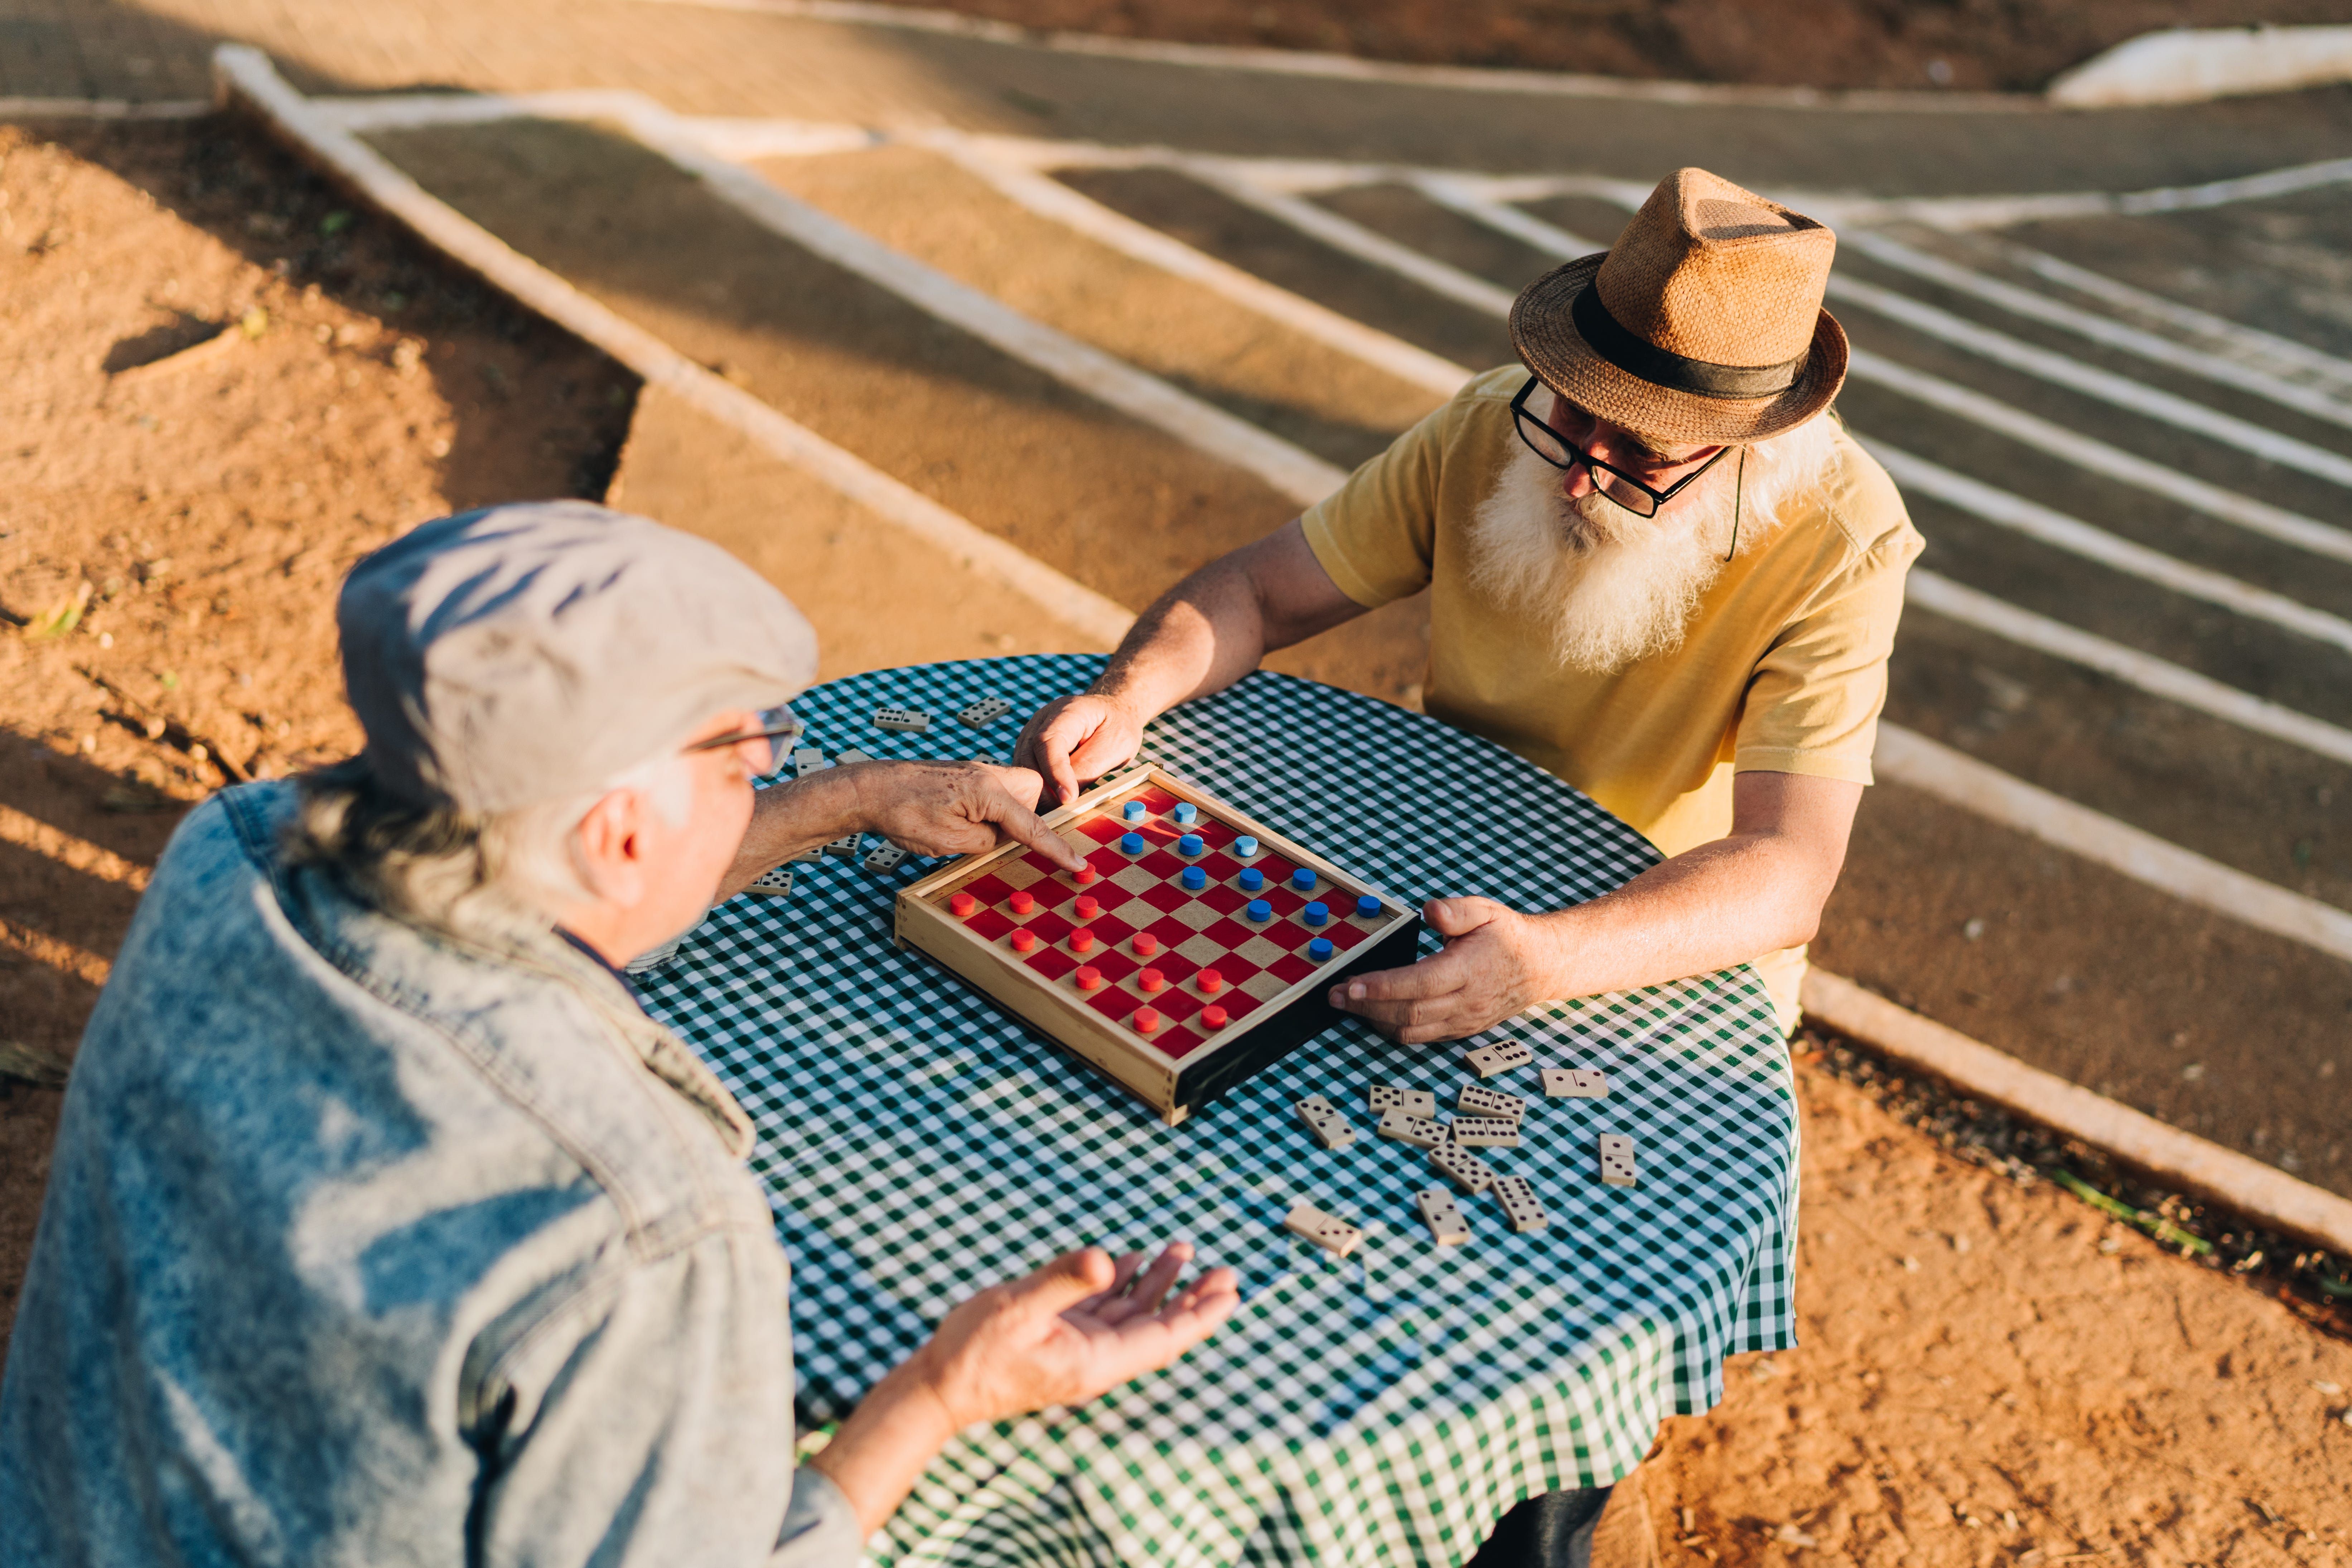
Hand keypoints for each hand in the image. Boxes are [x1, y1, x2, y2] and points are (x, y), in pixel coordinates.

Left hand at [848, 759, 1084, 871]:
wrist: (870, 789)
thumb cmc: (903, 813)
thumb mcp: (950, 842)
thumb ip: (987, 842)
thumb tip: (1002, 840)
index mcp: (989, 792)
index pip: (1033, 826)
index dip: (1056, 849)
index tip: (1077, 865)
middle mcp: (988, 775)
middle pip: (1036, 794)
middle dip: (1041, 819)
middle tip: (1041, 846)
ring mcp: (975, 772)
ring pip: (1017, 790)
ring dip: (1016, 815)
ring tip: (995, 837)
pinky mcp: (964, 776)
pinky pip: (996, 791)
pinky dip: (998, 810)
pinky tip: (980, 826)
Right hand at [904, 1246, 1239, 1429]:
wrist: (940, 1386)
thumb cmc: (975, 1354)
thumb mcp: (1017, 1309)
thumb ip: (1062, 1282)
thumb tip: (1107, 1260)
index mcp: (1095, 1361)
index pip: (1163, 1339)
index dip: (1199, 1316)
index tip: (1230, 1292)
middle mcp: (1095, 1357)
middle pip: (1158, 1327)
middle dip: (1192, 1298)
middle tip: (1225, 1270)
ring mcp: (1079, 1347)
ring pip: (1132, 1314)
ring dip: (1159, 1284)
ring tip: (1183, 1251)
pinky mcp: (1061, 1336)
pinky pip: (1104, 1309)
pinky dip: (1123, 1284)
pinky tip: (1134, 1261)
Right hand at [1014, 694, 1146, 808]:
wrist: (1113, 713)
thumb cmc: (1117, 728)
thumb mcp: (1114, 746)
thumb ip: (1088, 768)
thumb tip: (1064, 796)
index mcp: (1067, 711)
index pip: (1049, 741)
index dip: (1055, 772)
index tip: (1067, 798)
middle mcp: (1042, 720)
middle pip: (1030, 756)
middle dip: (1042, 788)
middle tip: (1058, 814)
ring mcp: (1032, 733)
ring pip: (1023, 766)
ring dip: (1035, 790)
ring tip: (1052, 812)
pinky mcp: (1030, 749)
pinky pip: (1026, 771)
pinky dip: (1035, 788)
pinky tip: (1047, 803)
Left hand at [1328, 896, 1560, 1043]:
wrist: (1540, 967)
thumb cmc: (1508, 937)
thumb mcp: (1487, 911)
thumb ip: (1457, 911)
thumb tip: (1430, 911)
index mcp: (1469, 969)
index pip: (1419, 984)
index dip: (1382, 987)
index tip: (1351, 984)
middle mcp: (1465, 1001)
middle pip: (1409, 1013)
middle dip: (1366, 1006)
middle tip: (1335, 995)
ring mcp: (1463, 1020)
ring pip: (1411, 1030)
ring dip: (1375, 1020)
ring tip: (1349, 1004)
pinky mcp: (1460, 1030)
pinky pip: (1421, 1037)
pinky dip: (1393, 1028)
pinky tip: (1375, 1014)